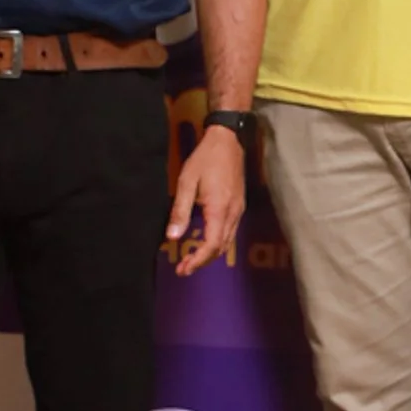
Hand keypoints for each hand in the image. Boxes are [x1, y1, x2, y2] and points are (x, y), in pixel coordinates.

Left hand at [166, 126, 245, 275]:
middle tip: (183, 268)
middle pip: (220, 248)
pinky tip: (205, 240)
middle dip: (203, 261)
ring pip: (227, 241)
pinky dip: (217, 242)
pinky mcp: (239, 205)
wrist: (227, 140)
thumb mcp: (186, 182)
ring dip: (210, 253)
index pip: (211, 245)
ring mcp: (239, 210)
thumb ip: (180, 211)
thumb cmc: (205, 159)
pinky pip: (230, 231)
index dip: (197, 261)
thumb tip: (172, 237)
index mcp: (219, 209)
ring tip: (191, 258)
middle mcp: (233, 213)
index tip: (183, 269)